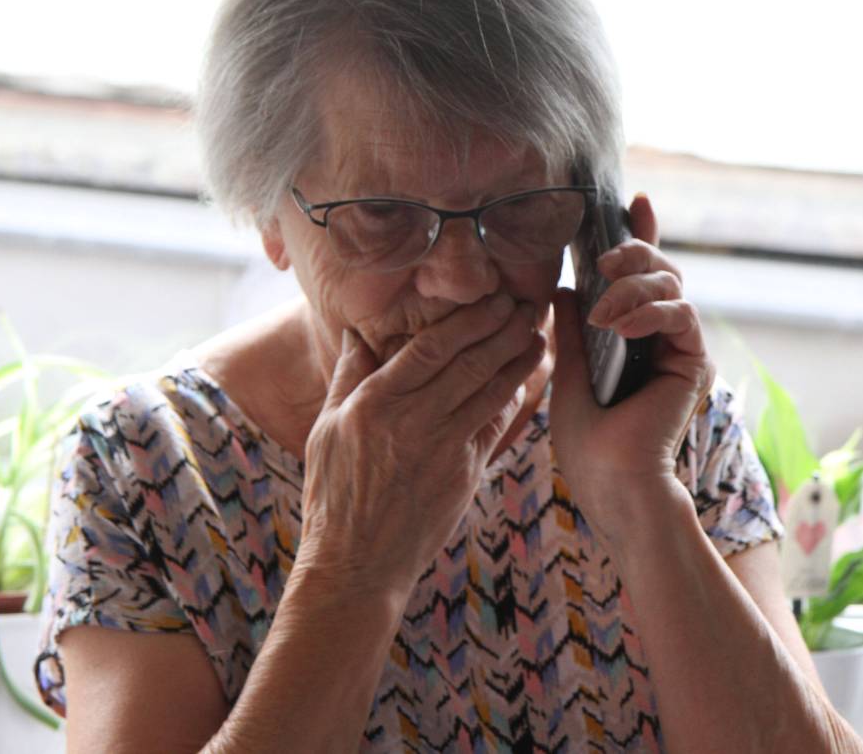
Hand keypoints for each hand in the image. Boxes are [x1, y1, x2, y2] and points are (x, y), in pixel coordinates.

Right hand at [298, 295, 546, 595]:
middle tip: (526, 302)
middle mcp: (413, 421)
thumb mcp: (326, 429)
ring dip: (518, 358)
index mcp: (375, 403)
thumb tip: (355, 332)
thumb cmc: (333, 495)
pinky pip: (495, 426)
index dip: (468, 318)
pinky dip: (512, 399)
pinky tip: (524, 380)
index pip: (431, 346)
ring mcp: (443, 448)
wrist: (357, 564)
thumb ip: (347, 376)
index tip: (491, 297)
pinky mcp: (465, 474)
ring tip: (536, 332)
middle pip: (469, 362)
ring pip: (490, 391)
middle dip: (503, 328)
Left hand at [549, 192, 714, 542]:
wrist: (612, 485)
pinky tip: (621, 326)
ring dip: (634, 288)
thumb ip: (571, 330)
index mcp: (628, 338)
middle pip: (659, 269)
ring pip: (672, 284)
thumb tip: (562, 287)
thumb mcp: (568, 373)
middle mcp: (658, 338)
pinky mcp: (694, 361)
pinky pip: (682, 314)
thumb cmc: (586, 444)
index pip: (636, 278)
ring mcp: (678, 348)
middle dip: (634, 251)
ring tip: (603, 314)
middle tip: (605, 258)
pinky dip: (651, 311)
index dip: (639, 236)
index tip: (633, 202)